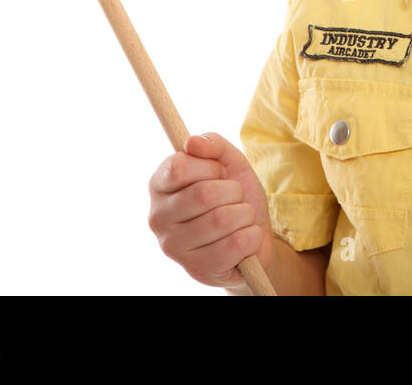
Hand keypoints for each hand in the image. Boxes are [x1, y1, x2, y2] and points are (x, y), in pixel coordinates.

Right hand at [147, 131, 273, 287]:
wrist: (253, 238)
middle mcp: (158, 218)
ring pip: (222, 219)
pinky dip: (252, 236)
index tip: (218, 173)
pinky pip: (236, 244)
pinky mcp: (197, 269)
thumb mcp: (229, 162)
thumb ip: (212, 144)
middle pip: (203, 194)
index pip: (178, 167)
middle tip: (234, 197)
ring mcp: (174, 247)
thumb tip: (193, 141)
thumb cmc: (234, 197)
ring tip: (240, 218)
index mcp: (159, 187)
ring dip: (244, 214)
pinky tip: (245, 239)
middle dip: (233, 191)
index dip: (209, 166)